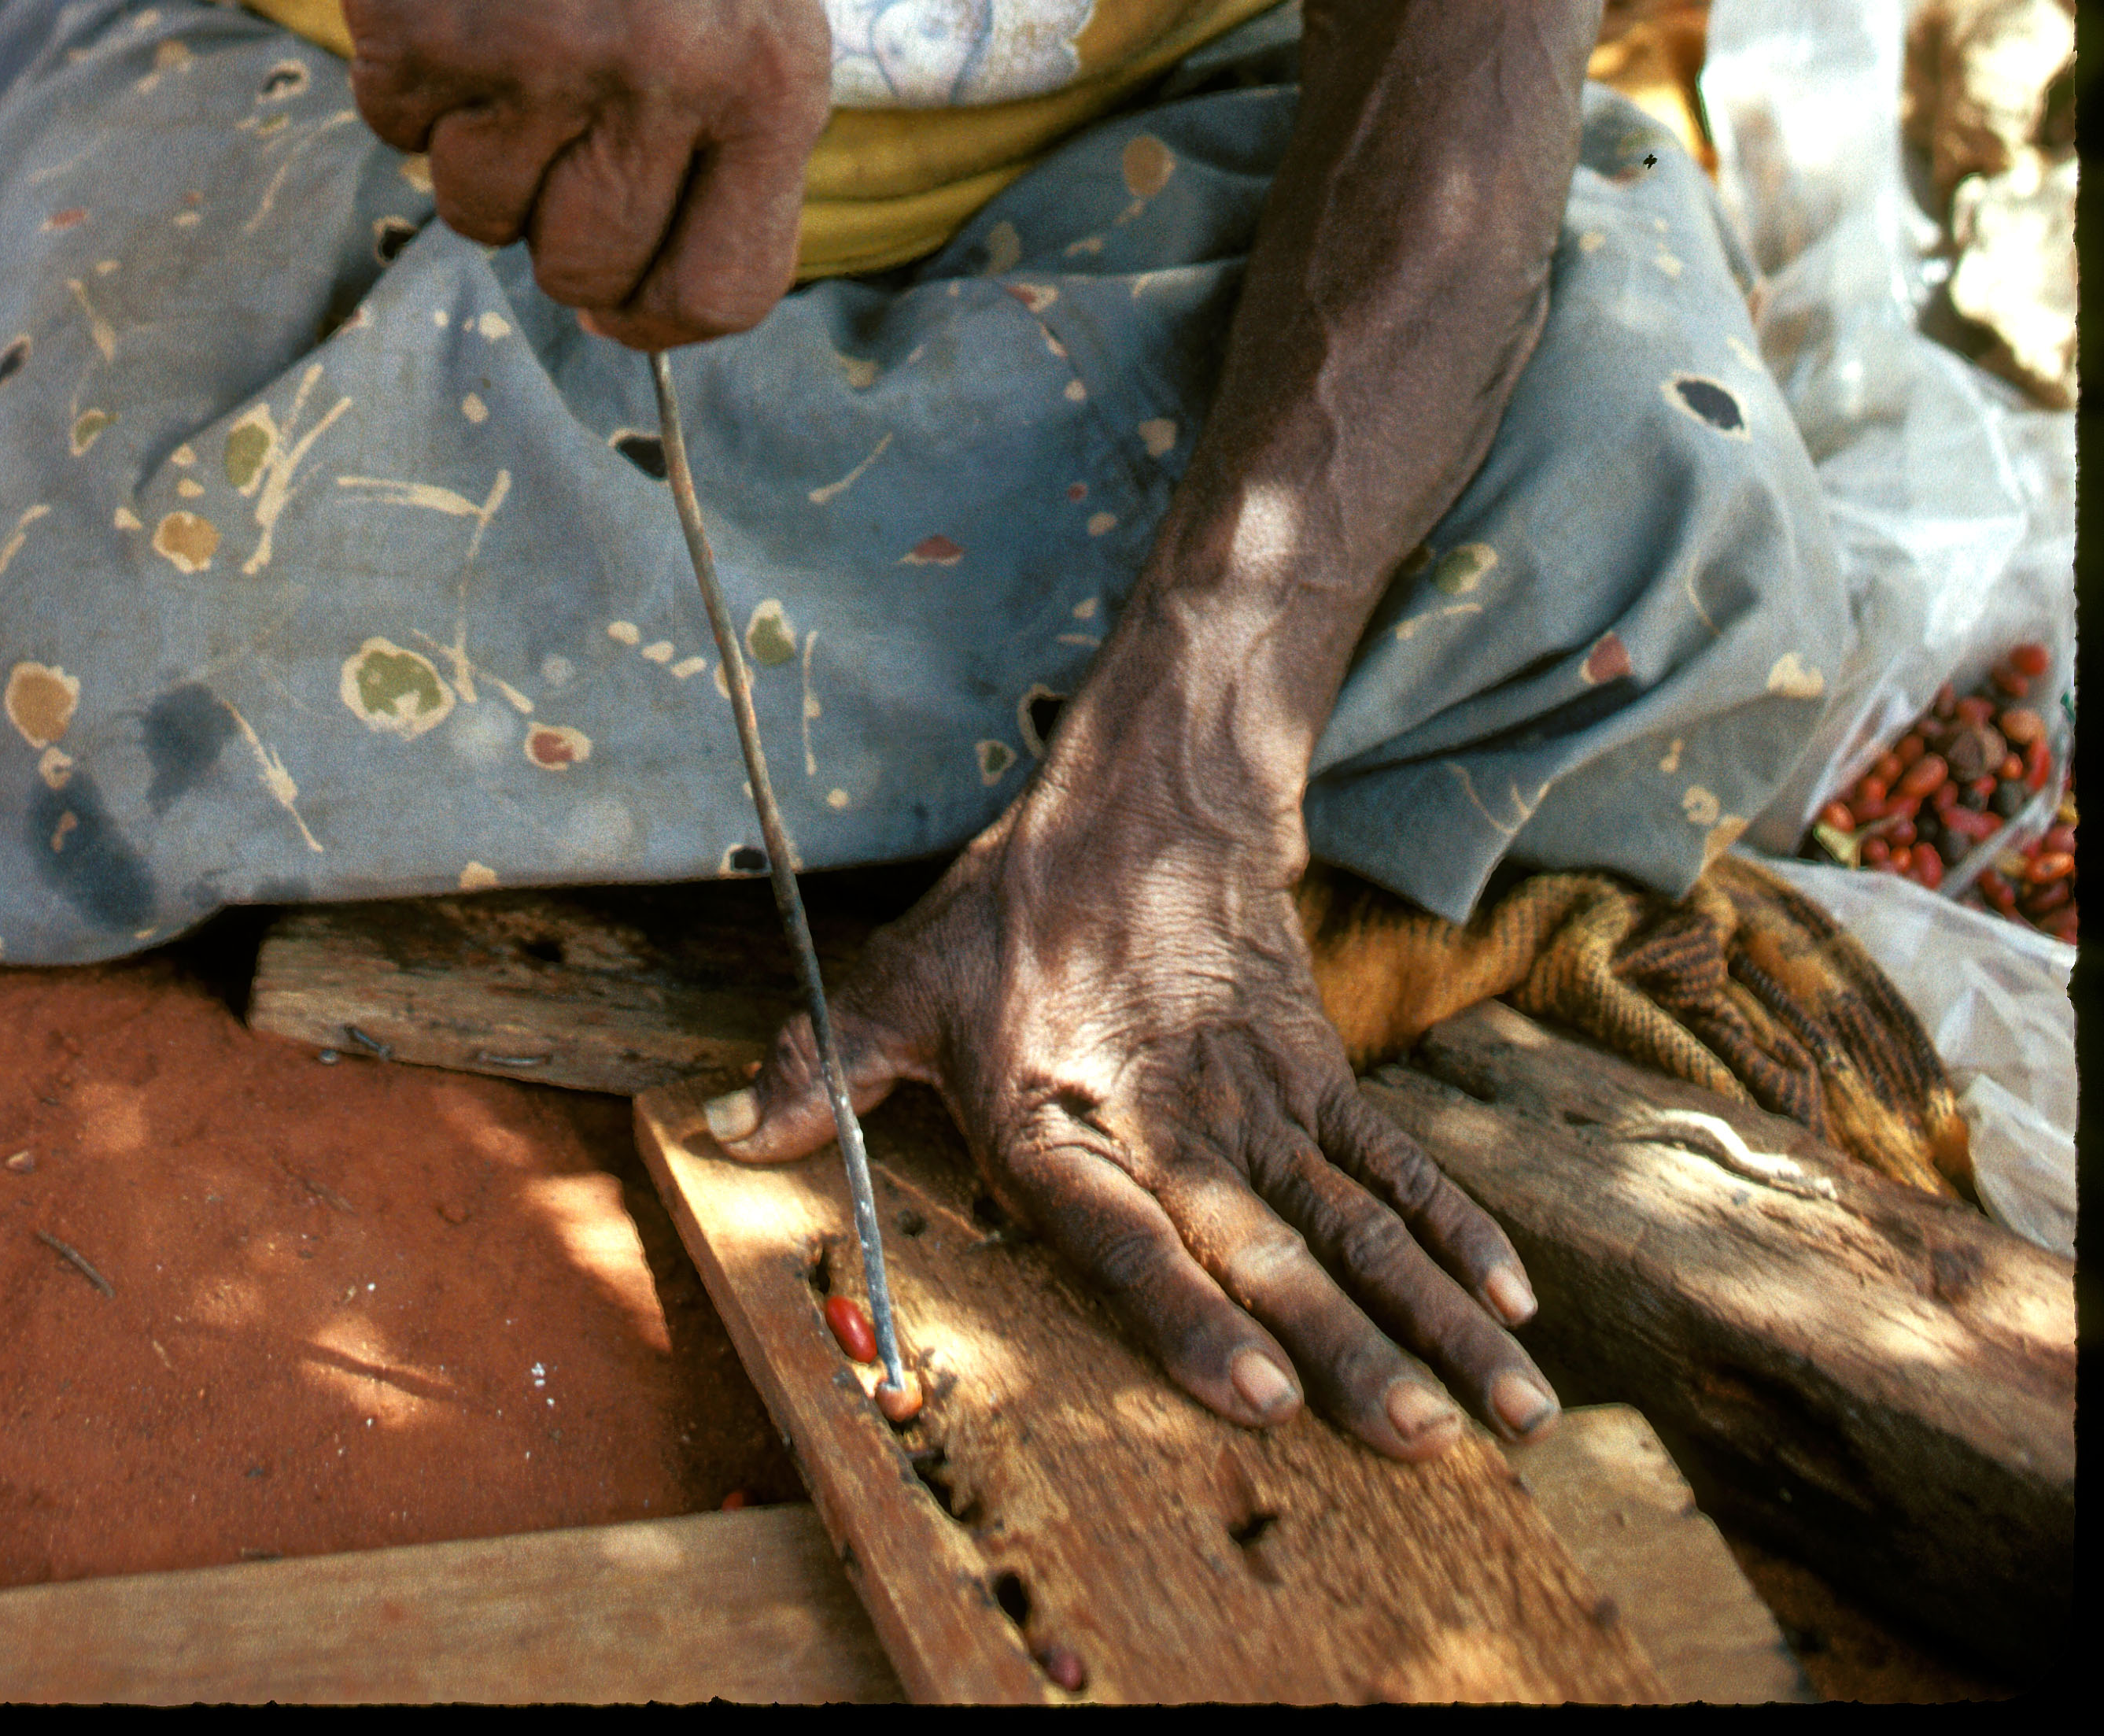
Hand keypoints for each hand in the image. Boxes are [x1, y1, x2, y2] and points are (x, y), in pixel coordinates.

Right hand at [323, 0, 833, 345]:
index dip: (661, 312)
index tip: (622, 297)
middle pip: (587, 272)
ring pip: (479, 212)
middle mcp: (663, 78)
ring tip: (509, 28)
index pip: (728, 287)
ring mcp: (537, 57)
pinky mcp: (421, 29)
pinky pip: (397, 130)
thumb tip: (683, 287)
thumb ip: (741, 123)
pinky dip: (409, 79)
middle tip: (550, 136)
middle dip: (555, 230)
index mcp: (772, 73)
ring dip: (477, 146)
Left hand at [715, 788, 1556, 1458]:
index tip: (1259, 1397)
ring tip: (1504, 1416)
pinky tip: (1512, 1309)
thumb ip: (826, 1068)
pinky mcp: (1316, 1072)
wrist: (1145, 797)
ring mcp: (1260, 1098)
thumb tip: (729, 1131)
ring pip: (1357, 1220)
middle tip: (1422, 1444)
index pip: (1127, 1233)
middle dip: (1353, 1351)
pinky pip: (1395, 1160)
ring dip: (1433, 1317)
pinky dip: (1457, 1229)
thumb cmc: (1009, 911)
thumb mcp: (902, 978)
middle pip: (1269, 1248)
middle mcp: (1172, 1118)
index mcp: (1061, 1114)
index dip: (1189, 1315)